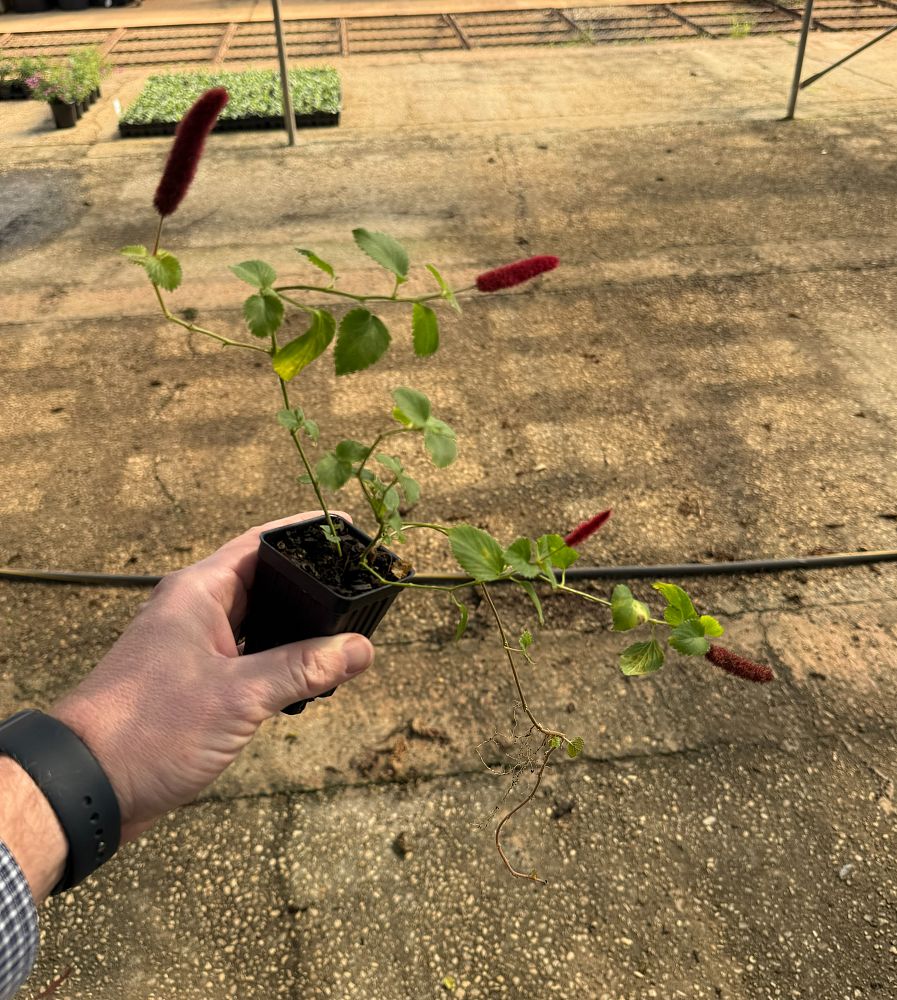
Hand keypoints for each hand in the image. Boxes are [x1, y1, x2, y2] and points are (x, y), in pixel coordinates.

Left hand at [50, 512, 373, 843]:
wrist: (86, 786)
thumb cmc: (149, 728)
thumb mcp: (239, 695)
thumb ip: (302, 668)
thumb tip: (361, 648)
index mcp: (199, 592)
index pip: (262, 545)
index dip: (307, 536)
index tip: (349, 531)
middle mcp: (196, 611)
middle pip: (266, 584)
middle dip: (312, 589)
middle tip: (360, 588)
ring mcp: (195, 648)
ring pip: (260, 625)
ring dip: (297, 632)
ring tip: (347, 634)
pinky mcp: (196, 684)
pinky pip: (249, 660)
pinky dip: (279, 664)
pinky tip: (309, 678)